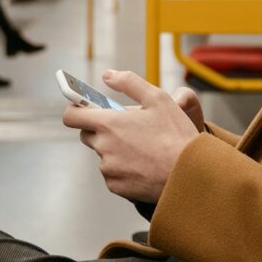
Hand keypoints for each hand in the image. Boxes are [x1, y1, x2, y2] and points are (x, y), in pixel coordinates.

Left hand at [62, 69, 199, 202]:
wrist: (189, 173)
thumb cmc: (176, 134)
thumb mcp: (157, 98)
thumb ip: (129, 82)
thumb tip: (108, 75)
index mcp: (108, 123)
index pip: (71, 116)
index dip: (74, 110)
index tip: (81, 108)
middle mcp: (103, 147)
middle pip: (87, 135)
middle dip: (101, 129)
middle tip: (124, 127)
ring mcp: (108, 168)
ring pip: (103, 155)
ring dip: (115, 150)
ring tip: (142, 148)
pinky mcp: (116, 186)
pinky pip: (113, 173)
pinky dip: (123, 168)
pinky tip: (144, 164)